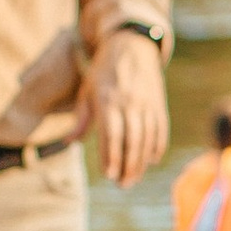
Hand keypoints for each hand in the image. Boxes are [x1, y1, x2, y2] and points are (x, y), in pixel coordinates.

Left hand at [78, 29, 167, 183]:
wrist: (132, 45)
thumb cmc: (105, 70)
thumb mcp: (88, 89)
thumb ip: (82, 118)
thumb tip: (70, 142)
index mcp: (108, 100)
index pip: (111, 135)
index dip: (111, 156)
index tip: (108, 175)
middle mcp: (129, 102)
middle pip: (131, 141)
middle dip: (127, 166)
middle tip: (122, 185)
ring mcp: (147, 103)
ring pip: (147, 138)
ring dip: (141, 162)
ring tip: (133, 178)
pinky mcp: (159, 103)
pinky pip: (160, 129)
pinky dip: (157, 146)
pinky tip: (151, 160)